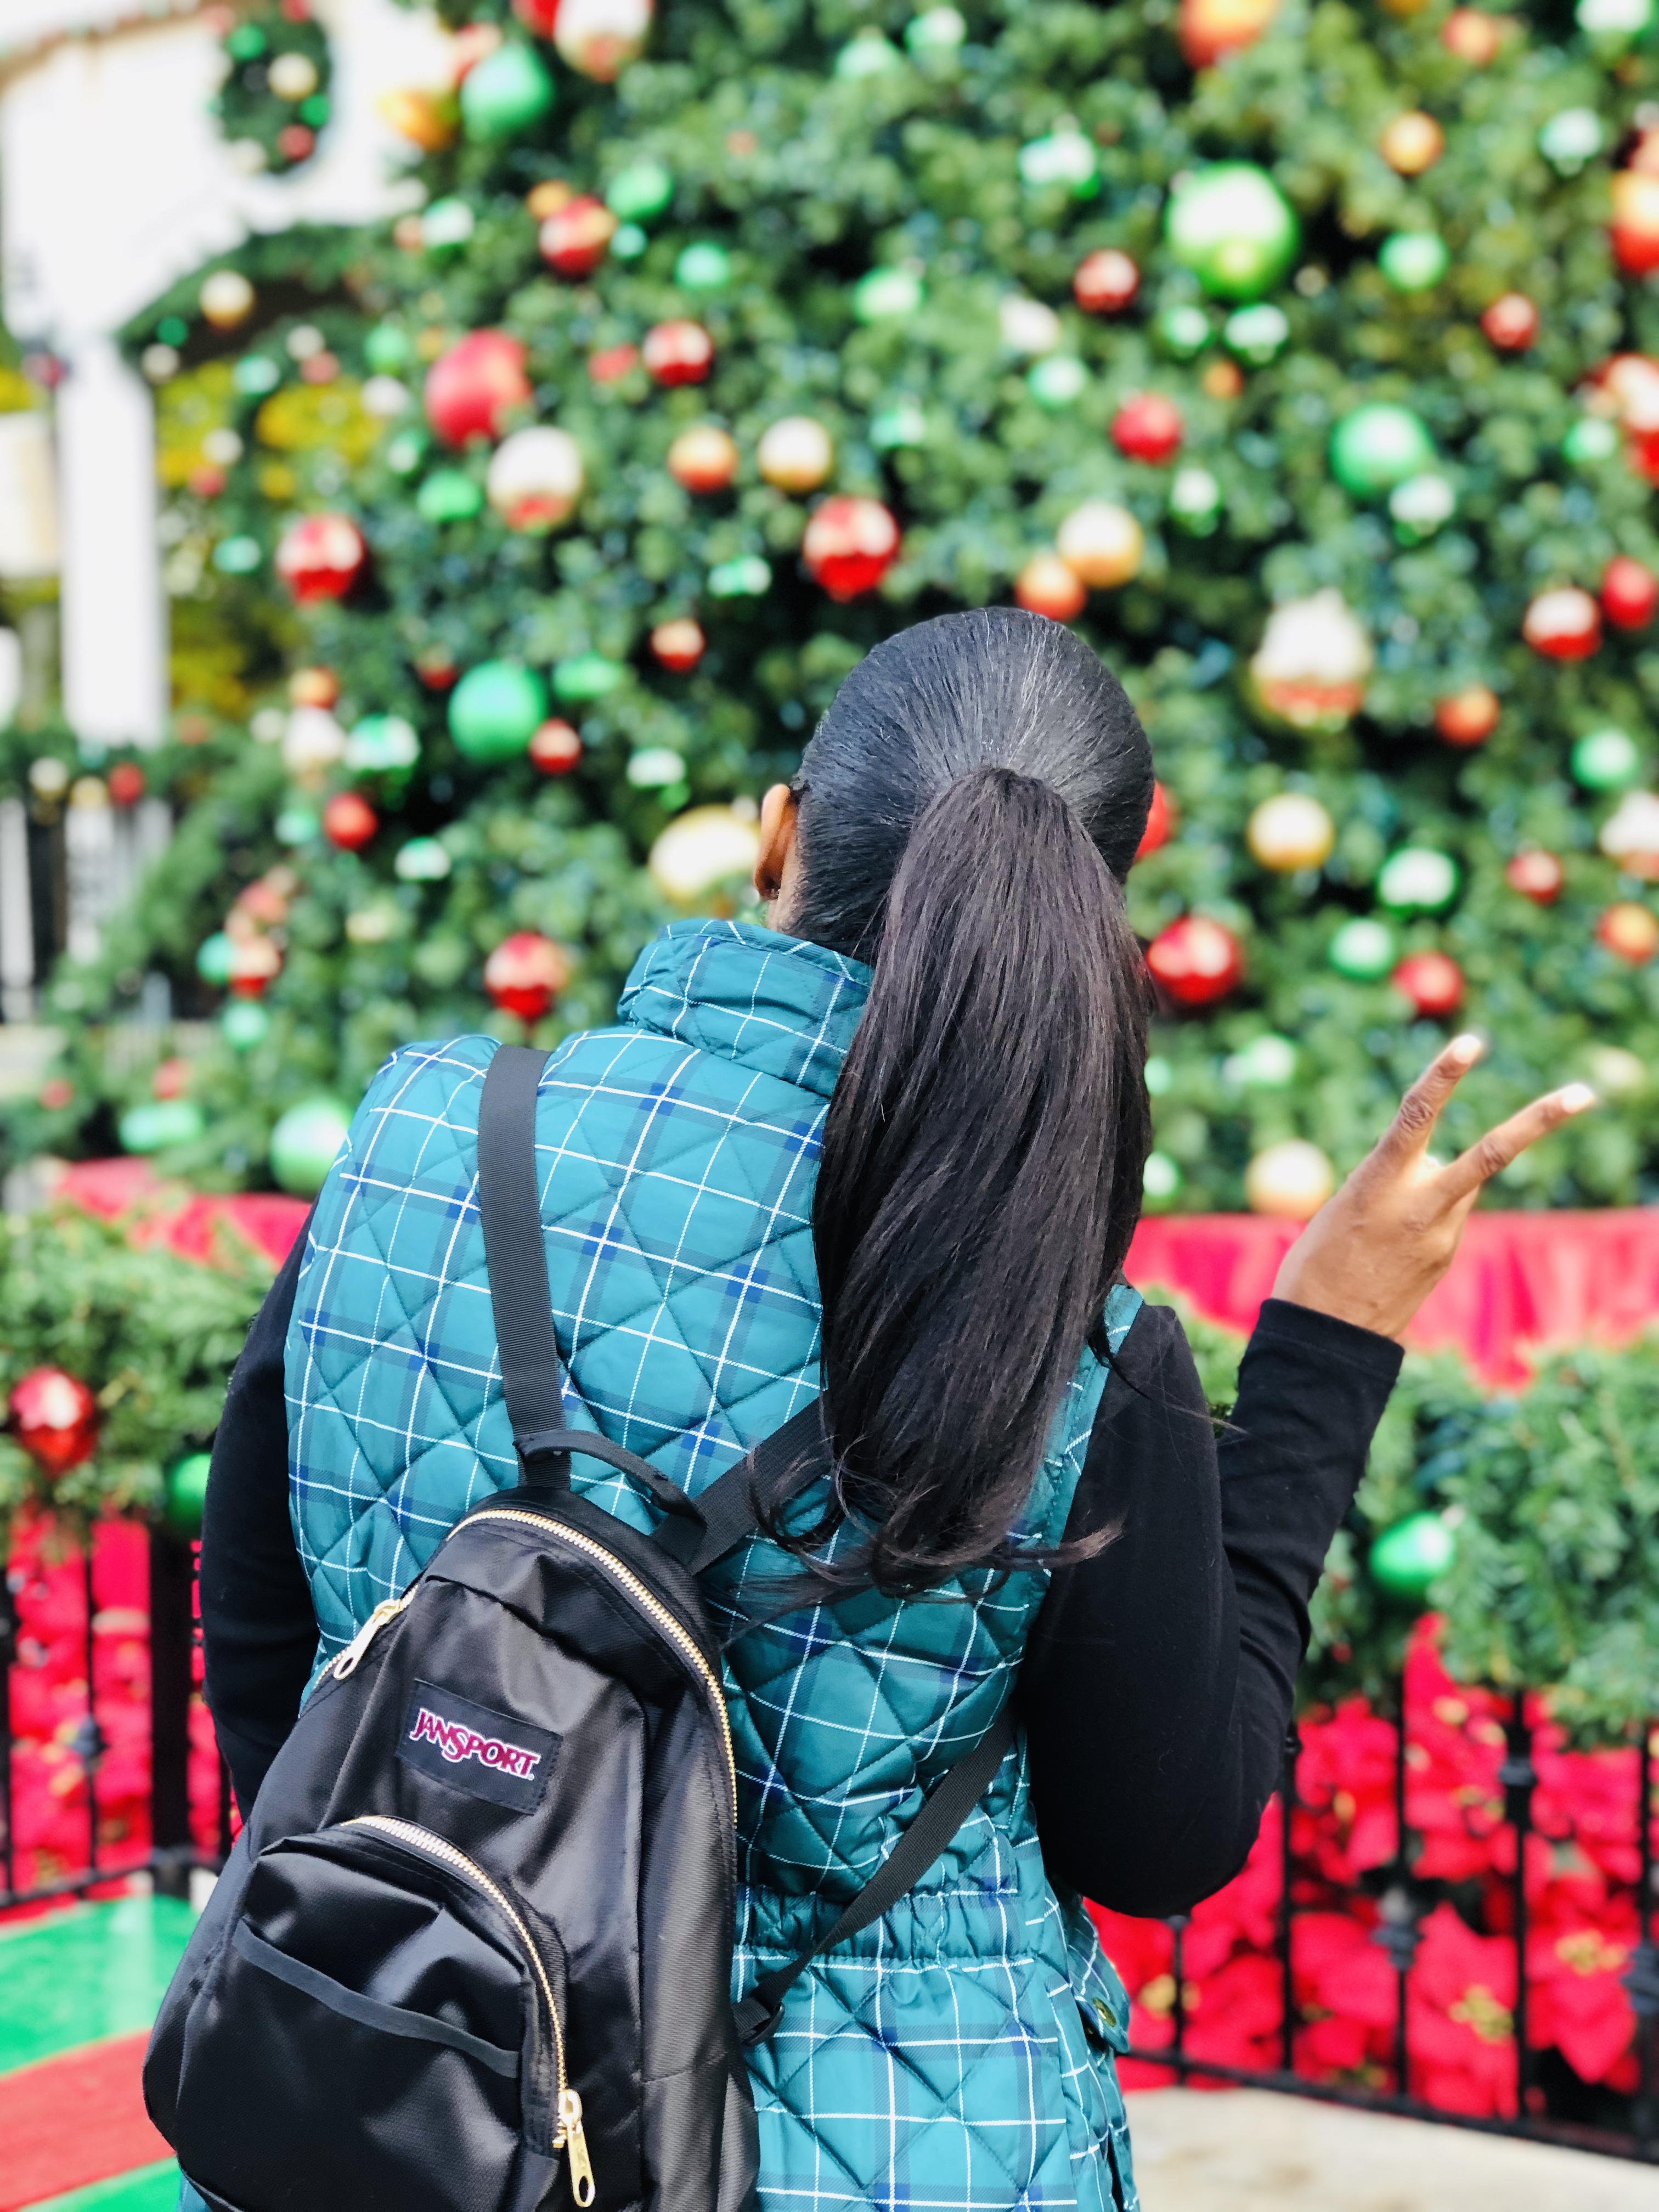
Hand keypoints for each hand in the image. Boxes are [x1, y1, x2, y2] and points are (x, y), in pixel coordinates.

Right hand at [1271, 1035, 1595, 1339]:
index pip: (1415, 1117)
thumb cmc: (1316, 1264)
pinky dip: (1425, 1211)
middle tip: (1585, 1093)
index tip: (1471, 1041)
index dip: (1443, 1076)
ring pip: (1459, 1181)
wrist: (1328, 1336)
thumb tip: (1434, 1161)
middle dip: (1539, 1121)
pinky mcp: (1447, 1255)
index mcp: (1378, 1185)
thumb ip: (1392, 1176)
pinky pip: (1446, 1213)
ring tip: (1380, 1225)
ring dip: (1434, 1181)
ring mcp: (1442, 1234)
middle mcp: (1420, 1206)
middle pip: (1491, 1154)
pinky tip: (1389, 1247)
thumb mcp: (1343, 1205)